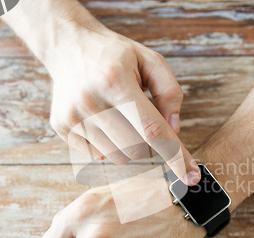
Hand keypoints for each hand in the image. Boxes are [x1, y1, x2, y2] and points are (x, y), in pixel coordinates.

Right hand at [45, 26, 199, 184]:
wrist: (68, 45)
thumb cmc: (115, 55)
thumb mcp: (150, 60)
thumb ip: (169, 93)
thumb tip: (174, 130)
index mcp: (115, 81)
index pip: (151, 130)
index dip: (175, 155)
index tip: (191, 177)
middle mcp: (90, 101)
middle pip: (136, 149)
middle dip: (151, 145)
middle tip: (147, 122)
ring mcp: (72, 117)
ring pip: (118, 157)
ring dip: (131, 146)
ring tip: (123, 118)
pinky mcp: (62, 128)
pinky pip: (98, 156)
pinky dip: (111, 146)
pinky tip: (106, 122)